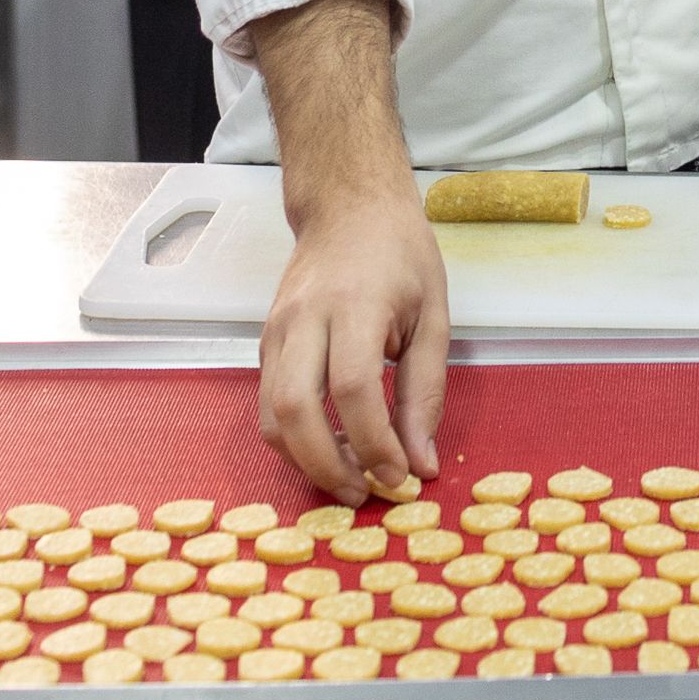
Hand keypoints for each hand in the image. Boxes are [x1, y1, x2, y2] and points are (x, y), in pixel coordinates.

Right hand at [259, 183, 449, 504]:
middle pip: (295, 409)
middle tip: (365, 493)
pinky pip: (266, 405)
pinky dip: (292, 440)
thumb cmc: (400, 255)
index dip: (374, 443)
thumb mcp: (433, 315)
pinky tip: (327, 451)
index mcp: (354, 304)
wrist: (348, 206)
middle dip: (327, 465)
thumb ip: (425, 392)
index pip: (352, 388)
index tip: (400, 476)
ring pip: (271, 415)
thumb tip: (420, 463)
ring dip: (305, 461)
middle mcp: (304, 319)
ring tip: (348, 481)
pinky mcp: (265, 342)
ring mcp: (276, 330)